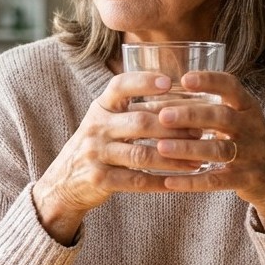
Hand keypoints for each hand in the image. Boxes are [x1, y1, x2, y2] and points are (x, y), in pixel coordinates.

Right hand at [32, 71, 200, 241]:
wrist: (64, 180)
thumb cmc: (99, 146)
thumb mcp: (106, 121)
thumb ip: (133, 110)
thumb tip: (182, 101)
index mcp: (100, 107)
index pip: (119, 86)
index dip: (143, 82)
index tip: (169, 82)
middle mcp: (96, 127)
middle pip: (139, 122)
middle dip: (173, 127)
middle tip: (201, 132)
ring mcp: (95, 154)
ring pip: (141, 154)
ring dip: (173, 158)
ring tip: (197, 160)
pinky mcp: (99, 179)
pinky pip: (135, 180)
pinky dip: (159, 182)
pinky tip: (178, 182)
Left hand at [151, 70, 264, 230]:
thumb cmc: (245, 140)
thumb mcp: (237, 118)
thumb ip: (207, 107)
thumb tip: (158, 96)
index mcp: (247, 106)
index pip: (231, 87)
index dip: (209, 81)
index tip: (185, 79)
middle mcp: (251, 127)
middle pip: (222, 117)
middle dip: (192, 116)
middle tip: (163, 116)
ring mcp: (251, 154)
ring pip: (219, 150)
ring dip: (189, 149)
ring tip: (161, 147)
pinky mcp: (246, 179)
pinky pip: (217, 180)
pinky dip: (193, 182)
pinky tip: (170, 181)